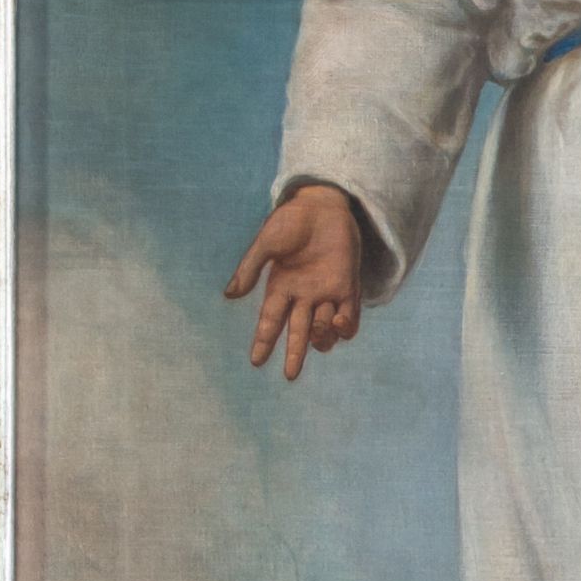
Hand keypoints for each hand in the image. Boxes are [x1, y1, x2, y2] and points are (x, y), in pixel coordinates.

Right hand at [225, 182, 364, 381]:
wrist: (324, 205)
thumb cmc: (291, 221)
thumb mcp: (267, 243)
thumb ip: (250, 267)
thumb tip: (230, 295)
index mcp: (280, 287)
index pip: (270, 321)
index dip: (263, 342)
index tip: (256, 361)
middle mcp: (302, 296)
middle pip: (297, 333)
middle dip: (294, 355)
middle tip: (290, 376)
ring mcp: (326, 293)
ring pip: (324, 329)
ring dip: (321, 336)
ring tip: (316, 328)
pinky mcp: (347, 287)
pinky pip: (349, 317)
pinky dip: (346, 326)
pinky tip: (340, 321)